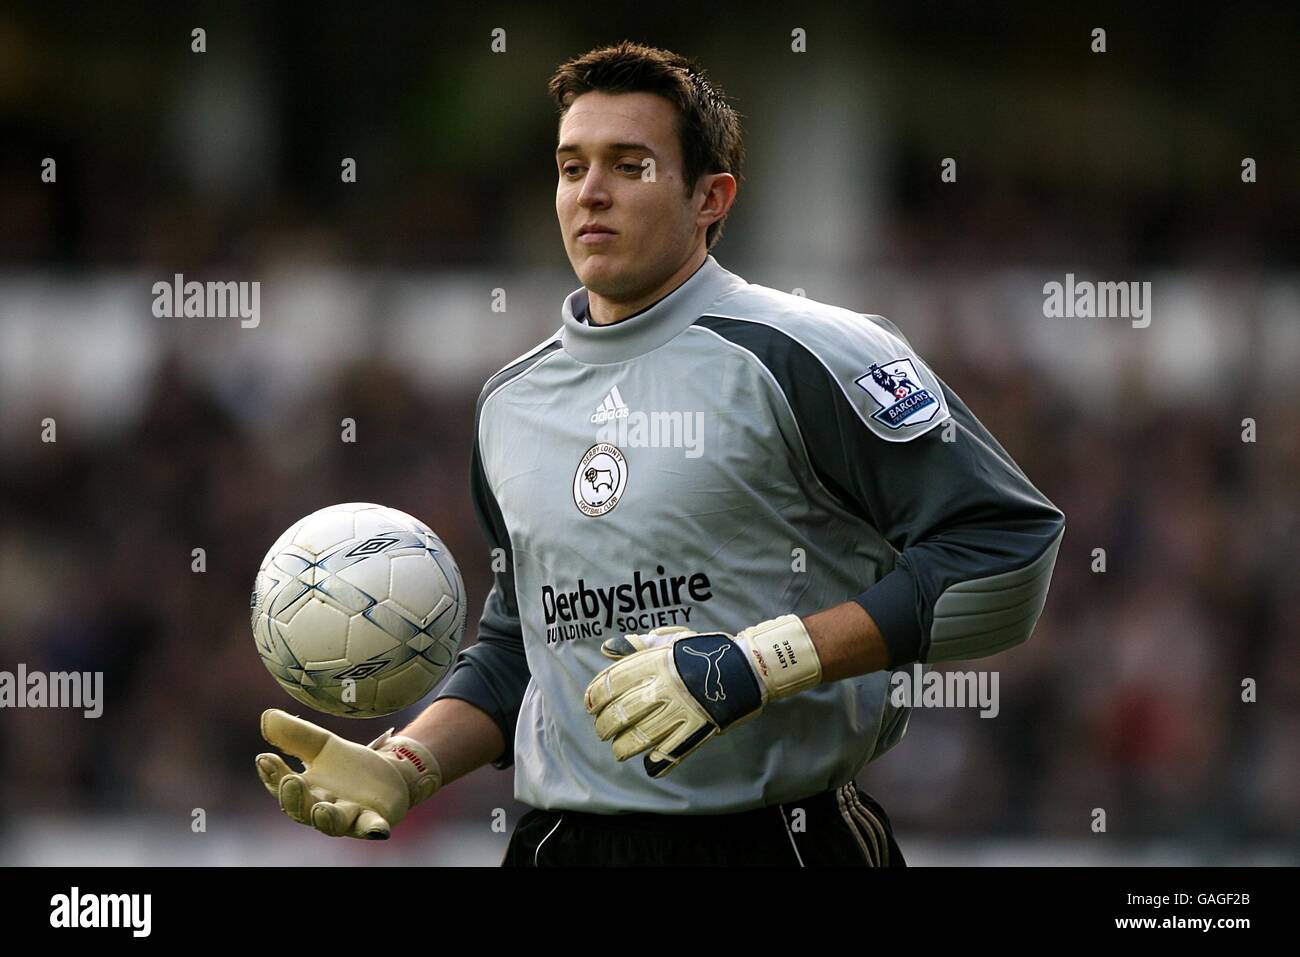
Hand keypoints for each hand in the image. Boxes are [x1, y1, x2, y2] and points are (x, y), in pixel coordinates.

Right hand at [255, 709, 441, 838]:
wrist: (388, 775)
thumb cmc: (346, 766)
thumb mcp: (323, 745)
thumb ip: (296, 734)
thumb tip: (268, 715)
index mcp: (306, 790)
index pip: (282, 786)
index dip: (272, 774)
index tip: (264, 758)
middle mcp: (322, 808)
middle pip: (303, 809)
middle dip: (294, 798)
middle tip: (289, 781)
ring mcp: (349, 816)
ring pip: (334, 822)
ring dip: (326, 818)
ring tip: (320, 809)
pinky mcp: (374, 818)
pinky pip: (372, 826)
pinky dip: (373, 828)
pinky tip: (378, 829)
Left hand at [583, 615, 821, 777]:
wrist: (747, 667)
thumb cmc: (704, 652)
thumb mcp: (670, 640)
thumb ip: (637, 645)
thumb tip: (607, 648)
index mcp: (654, 663)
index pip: (612, 683)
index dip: (595, 697)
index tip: (591, 705)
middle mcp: (663, 688)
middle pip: (620, 713)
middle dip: (604, 725)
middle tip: (603, 729)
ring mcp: (679, 712)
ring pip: (638, 737)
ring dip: (622, 747)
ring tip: (618, 748)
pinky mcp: (696, 731)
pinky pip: (668, 753)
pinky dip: (654, 764)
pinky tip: (647, 765)